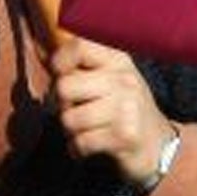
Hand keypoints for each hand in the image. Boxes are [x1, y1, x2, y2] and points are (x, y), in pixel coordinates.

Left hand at [49, 37, 173, 189]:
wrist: (159, 147)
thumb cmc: (123, 109)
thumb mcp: (108, 80)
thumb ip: (78, 67)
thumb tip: (38, 49)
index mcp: (118, 61)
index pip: (80, 46)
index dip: (60, 60)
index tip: (60, 75)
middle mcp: (124, 81)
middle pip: (64, 87)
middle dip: (62, 105)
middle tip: (76, 111)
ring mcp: (126, 109)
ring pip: (69, 119)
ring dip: (71, 131)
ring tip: (86, 130)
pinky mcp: (125, 136)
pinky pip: (80, 142)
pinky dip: (77, 149)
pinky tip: (89, 147)